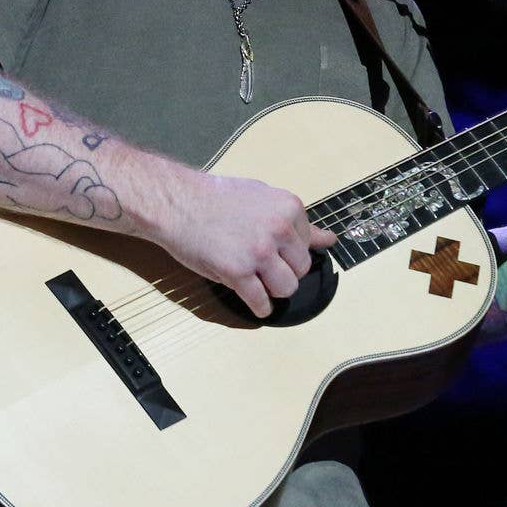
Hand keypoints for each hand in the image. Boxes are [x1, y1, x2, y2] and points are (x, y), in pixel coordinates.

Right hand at [156, 171, 337, 318]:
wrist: (178, 203)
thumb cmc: (216, 199)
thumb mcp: (263, 199)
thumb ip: (296, 223)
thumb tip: (329, 240)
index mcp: (289, 209)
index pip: (307, 245)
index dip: (288, 250)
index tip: (269, 246)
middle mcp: (279, 230)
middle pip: (300, 269)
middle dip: (283, 271)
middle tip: (260, 264)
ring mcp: (259, 252)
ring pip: (287, 288)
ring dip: (273, 290)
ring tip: (256, 280)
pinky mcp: (238, 273)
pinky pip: (261, 302)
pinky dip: (260, 307)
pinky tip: (253, 301)